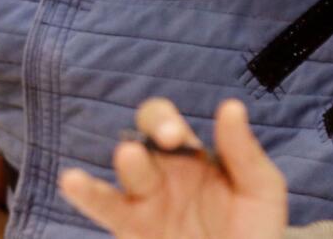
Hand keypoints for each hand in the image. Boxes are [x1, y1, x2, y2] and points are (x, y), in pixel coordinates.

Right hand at [59, 98, 287, 237]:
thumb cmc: (255, 232)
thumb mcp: (260, 191)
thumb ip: (243, 152)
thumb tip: (231, 106)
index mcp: (194, 155)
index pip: (169, 126)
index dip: (166, 123)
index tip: (175, 137)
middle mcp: (165, 172)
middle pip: (143, 134)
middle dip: (152, 128)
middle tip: (168, 138)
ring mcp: (145, 202)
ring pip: (127, 171)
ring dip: (129, 162)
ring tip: (131, 157)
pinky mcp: (132, 230)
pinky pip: (107, 210)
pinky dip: (87, 195)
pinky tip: (71, 181)